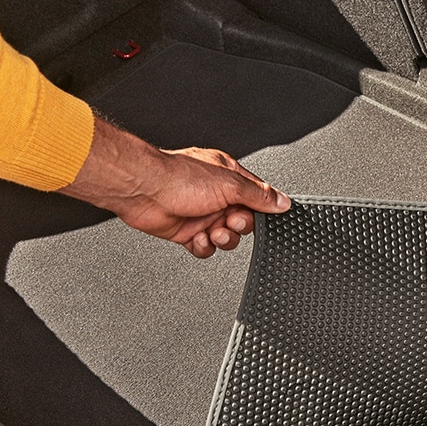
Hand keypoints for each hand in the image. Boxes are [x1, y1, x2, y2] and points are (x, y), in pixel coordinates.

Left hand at [59, 117, 290, 256]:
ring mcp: (201, 214)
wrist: (144, 190)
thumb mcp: (230, 184)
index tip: (266, 217)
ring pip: (226, 237)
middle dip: (239, 225)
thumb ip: (259, 195)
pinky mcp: (186, 232)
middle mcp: (216, 195)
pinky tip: (197, 238)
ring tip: (212, 230)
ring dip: (222, 238)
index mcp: (229, 177)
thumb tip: (282, 202)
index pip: (257, 197)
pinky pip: (205, 248)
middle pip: (243, 220)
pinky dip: (204, 247)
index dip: (262, 210)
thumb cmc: (179, 178)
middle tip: (229, 219)